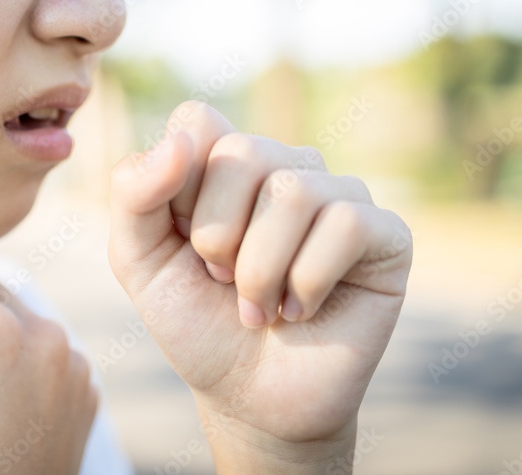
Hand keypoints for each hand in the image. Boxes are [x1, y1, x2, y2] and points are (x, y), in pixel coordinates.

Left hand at [107, 101, 411, 470]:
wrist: (247, 398)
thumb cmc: (196, 321)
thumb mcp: (139, 259)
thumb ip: (134, 194)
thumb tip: (180, 141)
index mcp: (226, 161)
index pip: (198, 122)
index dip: (180, 190)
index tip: (185, 243)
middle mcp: (285, 166)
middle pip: (241, 152)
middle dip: (216, 235)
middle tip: (222, 279)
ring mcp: (339, 195)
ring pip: (293, 191)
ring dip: (260, 270)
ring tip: (260, 305)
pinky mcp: (386, 234)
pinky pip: (345, 225)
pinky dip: (307, 283)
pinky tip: (300, 311)